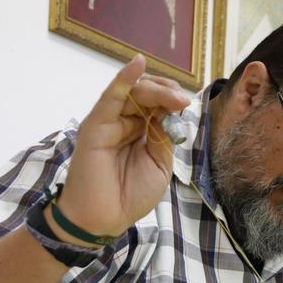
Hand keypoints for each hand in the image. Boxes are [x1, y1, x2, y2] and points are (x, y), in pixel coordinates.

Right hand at [56, 54, 192, 238]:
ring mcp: (109, 121)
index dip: (173, 100)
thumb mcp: (159, 164)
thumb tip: (171, 113)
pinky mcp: (96, 125)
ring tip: (173, 95)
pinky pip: (110, 97)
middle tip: (183, 101)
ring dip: (155, 89)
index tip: (187, 105)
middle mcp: (124, 121)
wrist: (103, 218)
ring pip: (133, 92)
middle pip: (147, 94)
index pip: (158, 104)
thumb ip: (163, 137)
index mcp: (140, 130)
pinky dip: (123, 79)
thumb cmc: (130, 196)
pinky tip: (137, 64)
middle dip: (167, 93)